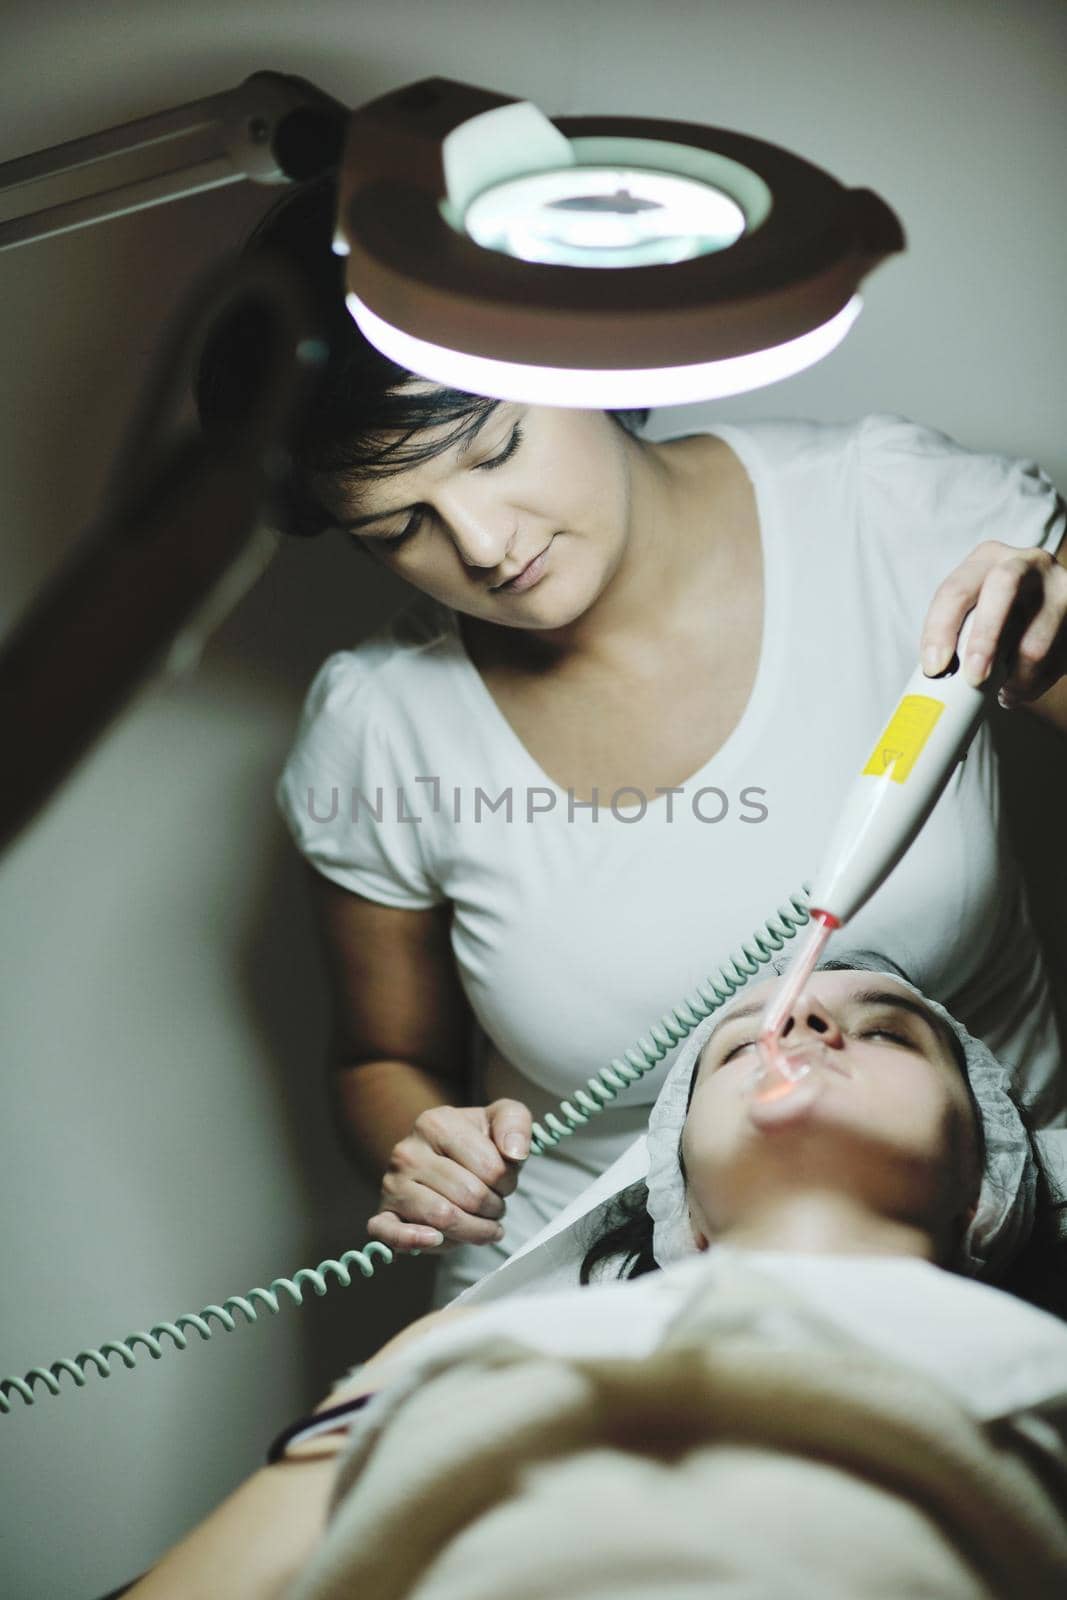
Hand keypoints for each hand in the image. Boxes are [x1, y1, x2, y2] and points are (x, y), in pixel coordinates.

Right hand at [366, 1099, 531, 1253]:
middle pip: (470, 1196)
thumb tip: (514, 1153)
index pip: (490, 1167)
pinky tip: (434, 1239)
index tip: (504, 1179)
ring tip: (481, 1223)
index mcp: (435, 1123)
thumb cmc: (477, 1141)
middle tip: (494, 1204)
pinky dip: (412, 1240)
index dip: (508, 1181)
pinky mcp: (385, 1213)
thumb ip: (515, 1123)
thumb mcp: (504, 1118)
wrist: (444, 1158)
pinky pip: (389, 1233)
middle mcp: (408, 1151)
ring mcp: (392, 1183)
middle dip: (494, 1208)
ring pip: (443, 1218)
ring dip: (474, 1230)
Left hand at [920, 540, 1066, 708]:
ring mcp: (1059, 585)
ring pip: (1036, 640)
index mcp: (988, 558)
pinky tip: (1025, 686)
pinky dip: (1036, 683)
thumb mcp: (977, 606)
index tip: (935, 668)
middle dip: (985, 638)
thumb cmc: (1000, 612)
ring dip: (1016, 678)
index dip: (940, 630)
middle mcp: (1026, 561)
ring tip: (1005, 690)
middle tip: (974, 678)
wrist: (1052, 603)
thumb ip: (959, 628)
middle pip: (1003, 587)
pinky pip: (1058, 659)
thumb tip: (938, 673)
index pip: (956, 589)